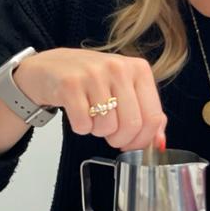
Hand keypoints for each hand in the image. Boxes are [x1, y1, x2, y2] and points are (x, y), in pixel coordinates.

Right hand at [14, 48, 166, 151]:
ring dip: (97, 131)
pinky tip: (77, 112)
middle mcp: (118, 68)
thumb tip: (159, 142)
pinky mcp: (70, 84)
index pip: (153, 116)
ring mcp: (94, 74)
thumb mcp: (124, 90)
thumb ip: (146, 114)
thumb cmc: (90, 80)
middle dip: (120, 139)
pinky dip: (80, 127)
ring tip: (92, 116)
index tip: (132, 142)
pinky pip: (83, 125)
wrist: (50, 68)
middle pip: (131, 125)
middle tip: (110, 134)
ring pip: (107, 127)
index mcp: (138, 69)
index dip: (143, 139)